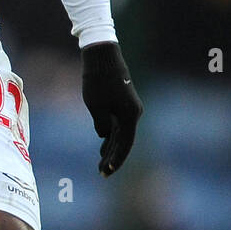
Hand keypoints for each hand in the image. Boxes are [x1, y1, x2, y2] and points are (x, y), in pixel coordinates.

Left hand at [81, 41, 142, 176]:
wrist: (102, 56)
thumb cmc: (97, 81)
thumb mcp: (96, 106)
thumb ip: (102, 125)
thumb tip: (105, 136)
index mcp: (131, 115)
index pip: (124, 144)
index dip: (115, 160)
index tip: (106, 172)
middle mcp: (134, 113)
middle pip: (124, 141)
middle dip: (112, 157)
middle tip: (101, 173)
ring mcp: (130, 108)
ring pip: (121, 133)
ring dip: (111, 147)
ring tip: (101, 163)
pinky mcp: (123, 103)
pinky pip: (119, 124)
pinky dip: (111, 135)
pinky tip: (104, 144)